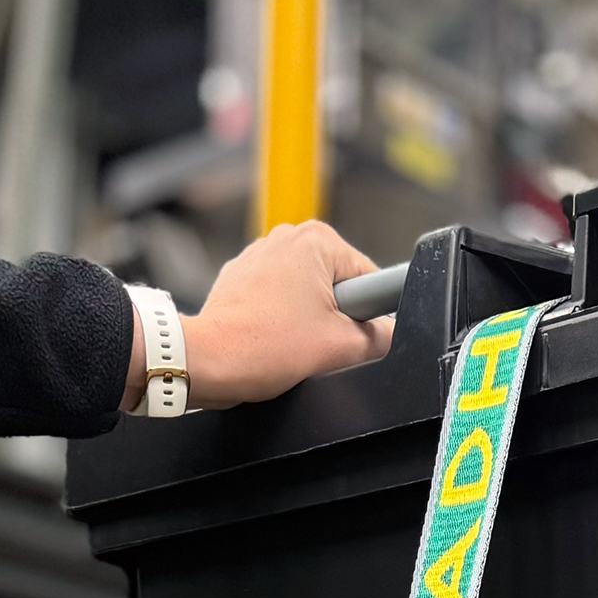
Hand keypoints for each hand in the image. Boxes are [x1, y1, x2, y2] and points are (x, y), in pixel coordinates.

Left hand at [122, 220, 395, 411]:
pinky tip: (272, 335)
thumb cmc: (266, 346)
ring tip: (291, 338)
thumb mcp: (345, 346)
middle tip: (317, 339)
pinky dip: (282, 316)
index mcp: (317, 240)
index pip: (370, 278)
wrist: (209, 360)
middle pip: (340, 283)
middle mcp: (288, 236)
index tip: (344, 331)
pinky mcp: (242, 274)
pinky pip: (281, 296)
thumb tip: (388, 332)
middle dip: (336, 314)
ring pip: (310, 292)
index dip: (367, 313)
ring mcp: (260, 253)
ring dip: (309, 317)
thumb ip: (382, 336)